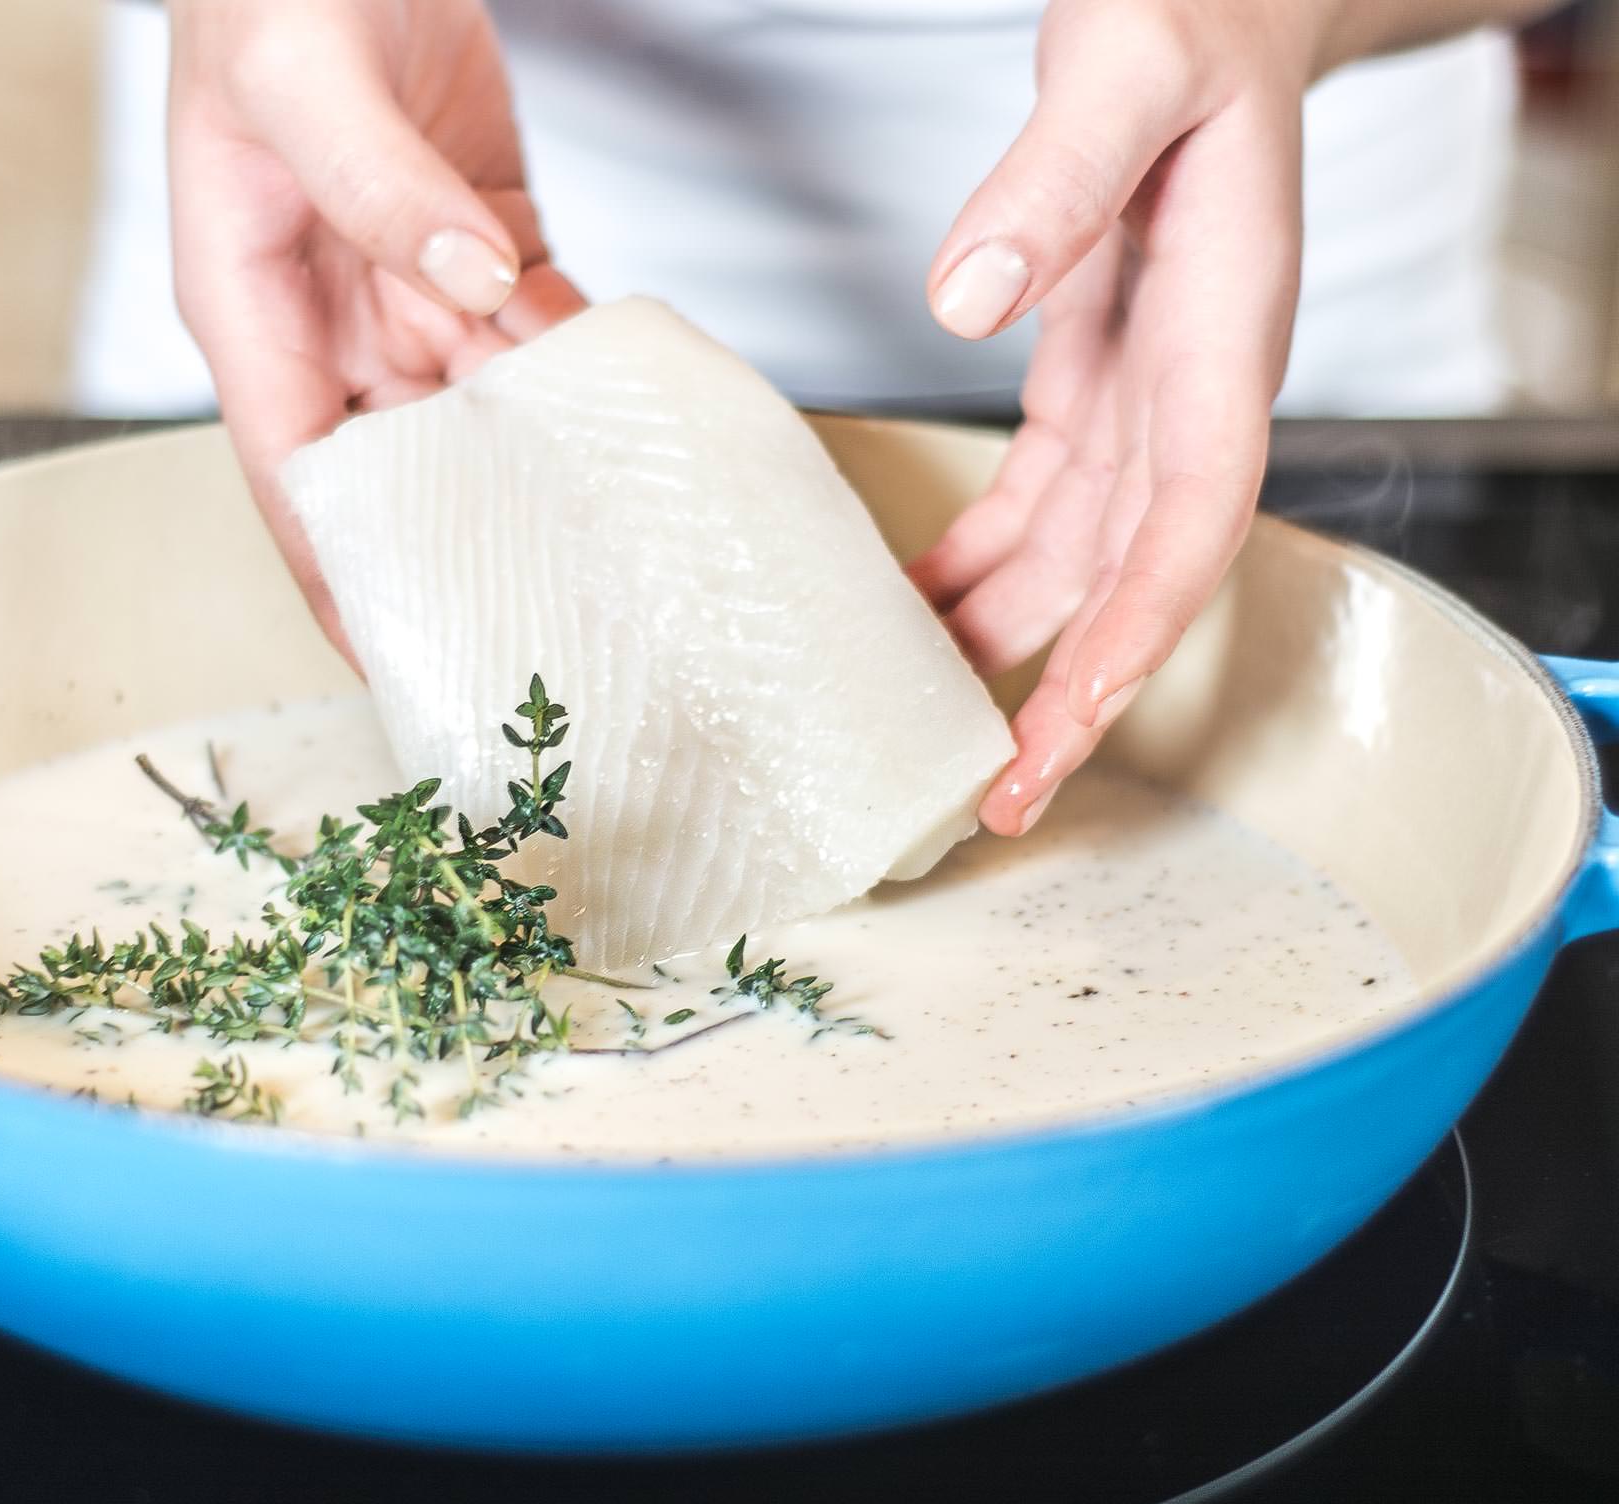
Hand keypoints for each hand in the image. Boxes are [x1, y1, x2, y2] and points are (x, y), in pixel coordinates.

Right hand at [166, 0, 583, 641]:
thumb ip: (377, 187)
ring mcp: (407, 275)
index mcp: (253, 304)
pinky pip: (531, 319)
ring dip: (539, 449)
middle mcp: (331, 310)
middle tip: (543, 606)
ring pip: (479, 400)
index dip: (341, 572)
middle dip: (465, 529)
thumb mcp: (297, 80)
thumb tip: (467, 282)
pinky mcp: (476, 230)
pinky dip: (576, 356)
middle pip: (400, 458)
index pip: (295, 474)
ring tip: (606, 524)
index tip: (395, 653)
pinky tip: (624, 397)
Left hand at [909, 0, 1317, 834]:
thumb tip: (964, 298)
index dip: (1141, 627)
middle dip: (1073, 694)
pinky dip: (977, 564)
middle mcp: (1190, 392)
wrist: (1211, 7)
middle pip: (1135, 578)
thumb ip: (1056, 177)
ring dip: (1011, 645)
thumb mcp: (1122, 69)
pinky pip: (1036, 506)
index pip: (1194, 519)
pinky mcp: (1093, 384)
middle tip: (993, 799)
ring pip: (1078, 560)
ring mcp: (1143, 397)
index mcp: (1217, 341)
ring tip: (933, 733)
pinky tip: (912, 606)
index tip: (1075, 715)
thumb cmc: (1186, 23)